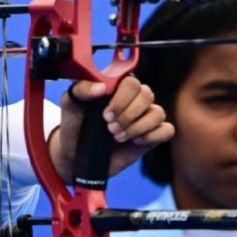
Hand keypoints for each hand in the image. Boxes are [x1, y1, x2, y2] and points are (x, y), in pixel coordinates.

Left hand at [48, 76, 172, 183]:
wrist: (76, 154)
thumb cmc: (75, 125)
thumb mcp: (70, 104)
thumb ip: (80, 90)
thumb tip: (100, 88)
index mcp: (117, 88)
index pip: (131, 82)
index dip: (122, 98)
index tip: (106, 114)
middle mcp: (134, 100)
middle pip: (147, 94)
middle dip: (128, 114)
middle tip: (110, 128)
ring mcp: (144, 118)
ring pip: (158, 113)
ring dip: (138, 127)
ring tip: (118, 137)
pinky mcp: (151, 136)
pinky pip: (167, 130)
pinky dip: (153, 135)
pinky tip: (136, 141)